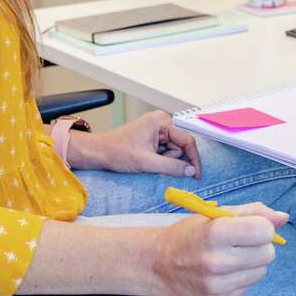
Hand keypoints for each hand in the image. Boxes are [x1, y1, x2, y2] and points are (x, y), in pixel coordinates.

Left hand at [73, 111, 200, 177]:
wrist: (99, 153)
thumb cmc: (117, 152)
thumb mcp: (147, 162)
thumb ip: (171, 166)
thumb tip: (190, 171)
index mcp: (161, 121)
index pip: (187, 140)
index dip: (193, 159)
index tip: (196, 174)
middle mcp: (161, 122)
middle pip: (180, 146)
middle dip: (171, 159)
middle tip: (154, 164)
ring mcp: (157, 130)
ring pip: (173, 151)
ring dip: (164, 161)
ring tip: (146, 161)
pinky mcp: (152, 138)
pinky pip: (165, 152)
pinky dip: (159, 160)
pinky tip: (147, 160)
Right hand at [148, 203, 287, 295]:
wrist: (156, 264)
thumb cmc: (189, 235)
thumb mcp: (215, 215)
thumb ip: (252, 212)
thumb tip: (283, 218)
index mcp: (215, 233)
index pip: (265, 231)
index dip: (261, 227)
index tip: (249, 227)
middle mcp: (216, 262)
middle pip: (268, 254)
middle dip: (258, 246)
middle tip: (238, 244)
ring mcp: (216, 286)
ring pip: (261, 272)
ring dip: (251, 264)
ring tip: (229, 258)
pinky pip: (247, 288)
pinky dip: (239, 280)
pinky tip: (221, 274)